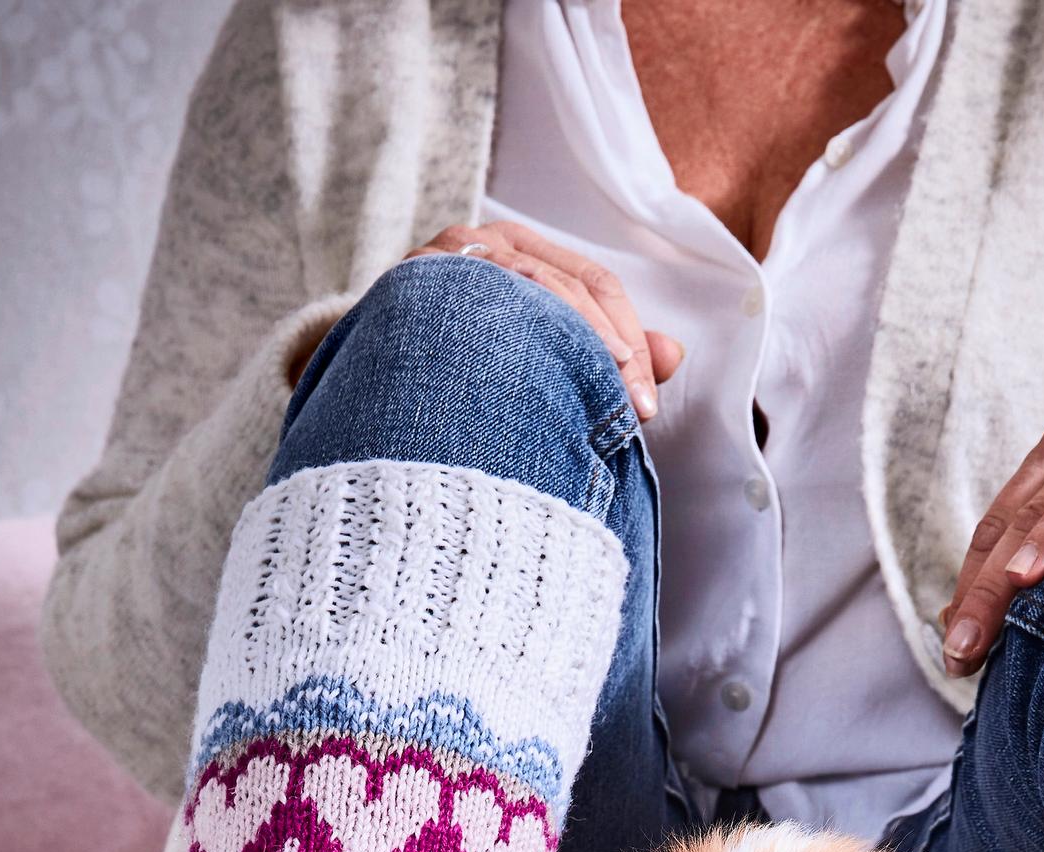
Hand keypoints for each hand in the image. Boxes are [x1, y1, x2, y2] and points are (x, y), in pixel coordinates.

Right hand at [397, 222, 684, 419]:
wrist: (367, 389)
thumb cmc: (459, 374)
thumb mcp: (539, 360)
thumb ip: (608, 356)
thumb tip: (676, 354)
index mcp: (517, 249)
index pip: (593, 285)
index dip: (629, 344)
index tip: (644, 407)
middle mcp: (481, 244)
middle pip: (570, 288)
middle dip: (611, 353)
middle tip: (630, 415)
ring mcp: (444, 259)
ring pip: (532, 296)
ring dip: (574, 353)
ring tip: (596, 408)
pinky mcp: (414, 283)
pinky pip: (482, 308)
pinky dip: (517, 348)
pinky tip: (534, 390)